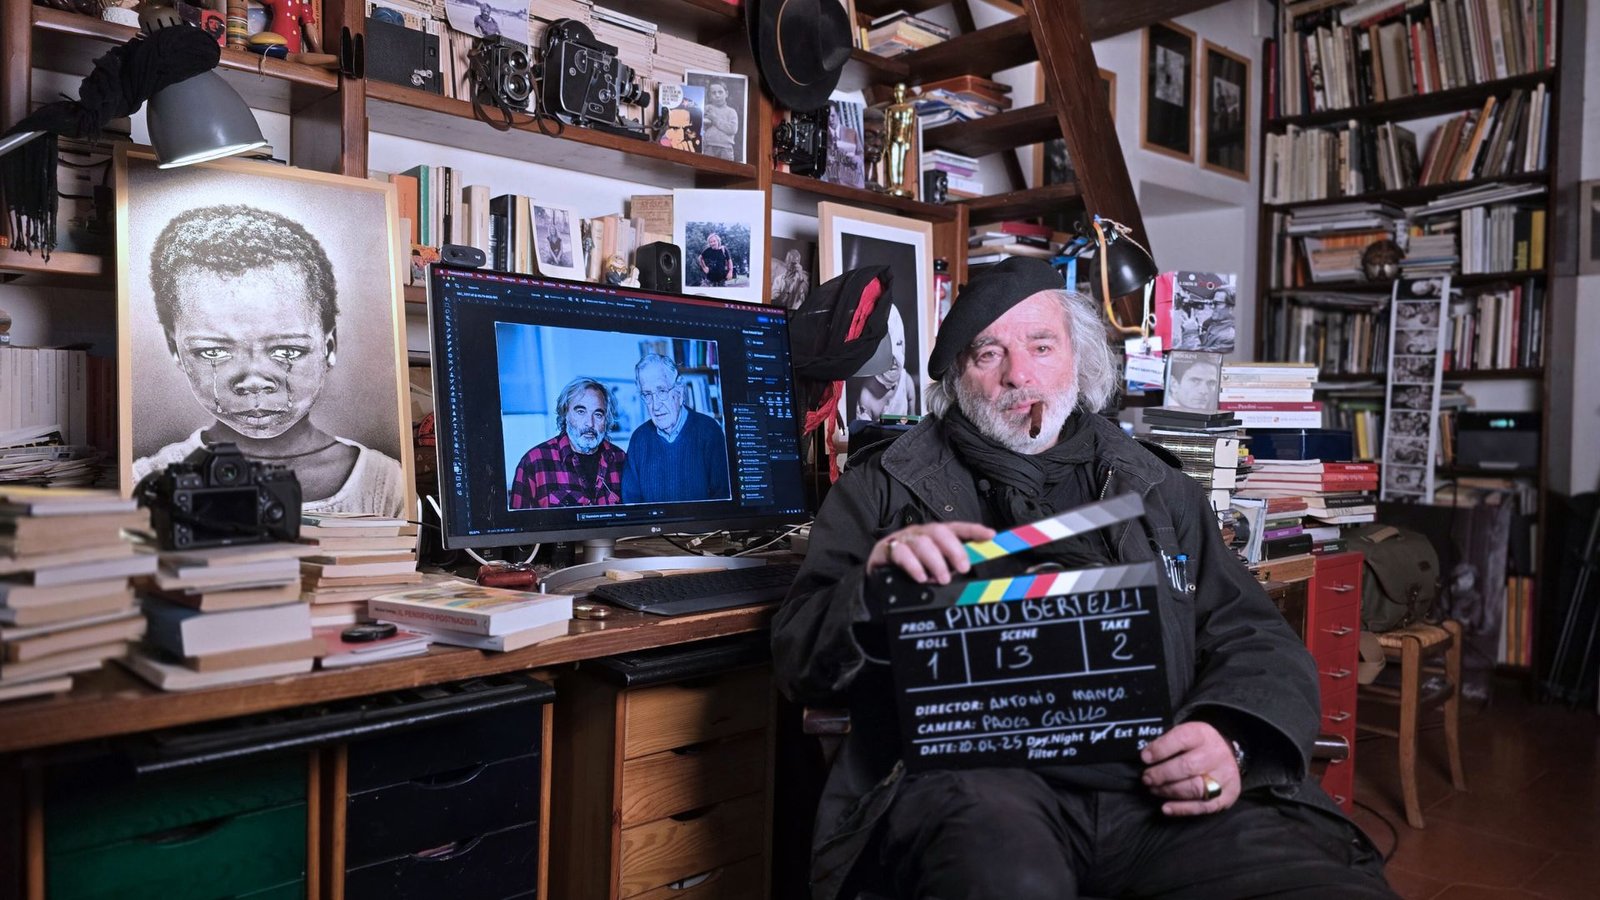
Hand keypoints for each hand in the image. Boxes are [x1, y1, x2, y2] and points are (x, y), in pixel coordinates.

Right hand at [867, 522, 994, 584]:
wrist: (878, 579)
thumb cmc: (910, 573)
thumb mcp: (933, 570)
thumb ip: (949, 568)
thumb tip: (966, 573)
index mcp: (935, 536)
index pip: (957, 528)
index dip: (974, 530)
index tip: (990, 535)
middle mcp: (920, 533)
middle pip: (940, 532)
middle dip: (954, 549)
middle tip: (963, 568)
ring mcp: (903, 540)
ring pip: (922, 542)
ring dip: (935, 562)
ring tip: (941, 579)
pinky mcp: (886, 550)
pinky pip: (901, 553)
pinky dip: (913, 566)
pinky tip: (921, 577)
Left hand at [1139, 721, 1239, 816]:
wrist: (1228, 753)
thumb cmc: (1198, 745)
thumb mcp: (1185, 733)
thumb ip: (1167, 743)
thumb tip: (1146, 757)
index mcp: (1202, 735)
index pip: (1180, 739)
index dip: (1160, 750)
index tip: (1145, 758)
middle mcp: (1216, 755)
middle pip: (1186, 767)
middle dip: (1161, 775)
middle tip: (1147, 778)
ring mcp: (1224, 776)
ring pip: (1194, 788)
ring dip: (1169, 791)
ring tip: (1154, 789)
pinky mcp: (1227, 796)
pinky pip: (1203, 806)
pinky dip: (1182, 809)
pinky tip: (1166, 808)